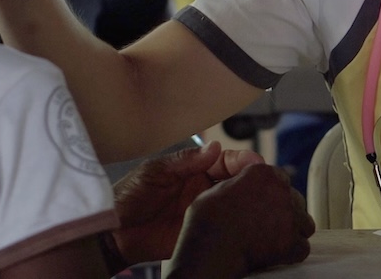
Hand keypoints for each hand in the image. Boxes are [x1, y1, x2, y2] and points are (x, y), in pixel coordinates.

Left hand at [111, 141, 263, 266]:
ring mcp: (202, 212)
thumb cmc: (130, 195)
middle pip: (235, 182)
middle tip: (267, 182)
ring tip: (265, 203)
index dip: (242, 160)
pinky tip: (249, 226)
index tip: (256, 162)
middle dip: (252, 180)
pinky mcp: (200, 234)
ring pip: (233, 204)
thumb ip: (185, 161)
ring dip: (249, 202)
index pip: (224, 161)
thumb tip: (214, 147)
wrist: (113, 232)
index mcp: (193, 170)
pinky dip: (237, 227)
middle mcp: (202, 189)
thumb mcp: (155, 171)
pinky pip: (223, 229)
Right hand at [165, 161, 313, 278]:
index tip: (265, 203)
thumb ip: (240, 181)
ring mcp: (289, 216)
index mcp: (262, 172)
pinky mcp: (292, 242)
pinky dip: (293, 252)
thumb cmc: (208, 221)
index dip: (272, 192)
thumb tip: (246, 183)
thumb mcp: (218, 188)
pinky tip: (279, 253)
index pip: (281, 178)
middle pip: (294, 198)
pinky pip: (303, 247)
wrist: (210, 249)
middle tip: (268, 222)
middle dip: (285, 209)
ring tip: (275, 237)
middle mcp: (280, 189)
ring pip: (304, 221)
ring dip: (293, 228)